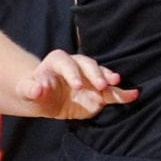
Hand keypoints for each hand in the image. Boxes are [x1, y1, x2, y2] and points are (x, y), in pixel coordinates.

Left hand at [21, 51, 138, 120]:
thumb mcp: (27, 92)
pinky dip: (122, 93)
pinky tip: (133, 94)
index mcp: (57, 61)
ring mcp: (90, 78)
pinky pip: (112, 92)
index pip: (66, 63)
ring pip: (102, 74)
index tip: (76, 86)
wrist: (45, 98)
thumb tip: (38, 88)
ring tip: (117, 83)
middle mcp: (77, 66)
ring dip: (110, 78)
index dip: (72, 72)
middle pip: (88, 65)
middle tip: (101, 85)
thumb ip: (30, 90)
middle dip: (95, 74)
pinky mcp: (98, 92)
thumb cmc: (34, 92)